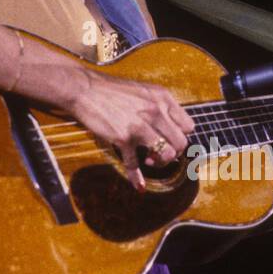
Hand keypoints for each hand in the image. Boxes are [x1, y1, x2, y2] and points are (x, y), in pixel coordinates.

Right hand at [71, 68, 194, 190]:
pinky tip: (139, 184)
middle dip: (173, 153)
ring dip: (160, 163)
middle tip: (160, 154)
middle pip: (181, 143)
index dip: (181, 137)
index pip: (188, 126)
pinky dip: (137, 177)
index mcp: (163, 98)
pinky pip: (134, 164)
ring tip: (150, 160)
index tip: (171, 141)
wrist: (84, 88)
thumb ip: (158, 106)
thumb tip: (168, 128)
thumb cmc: (111, 90)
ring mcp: (140, 126)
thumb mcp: (143, 91)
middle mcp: (156, 111)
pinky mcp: (123, 138)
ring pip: (166, 154)